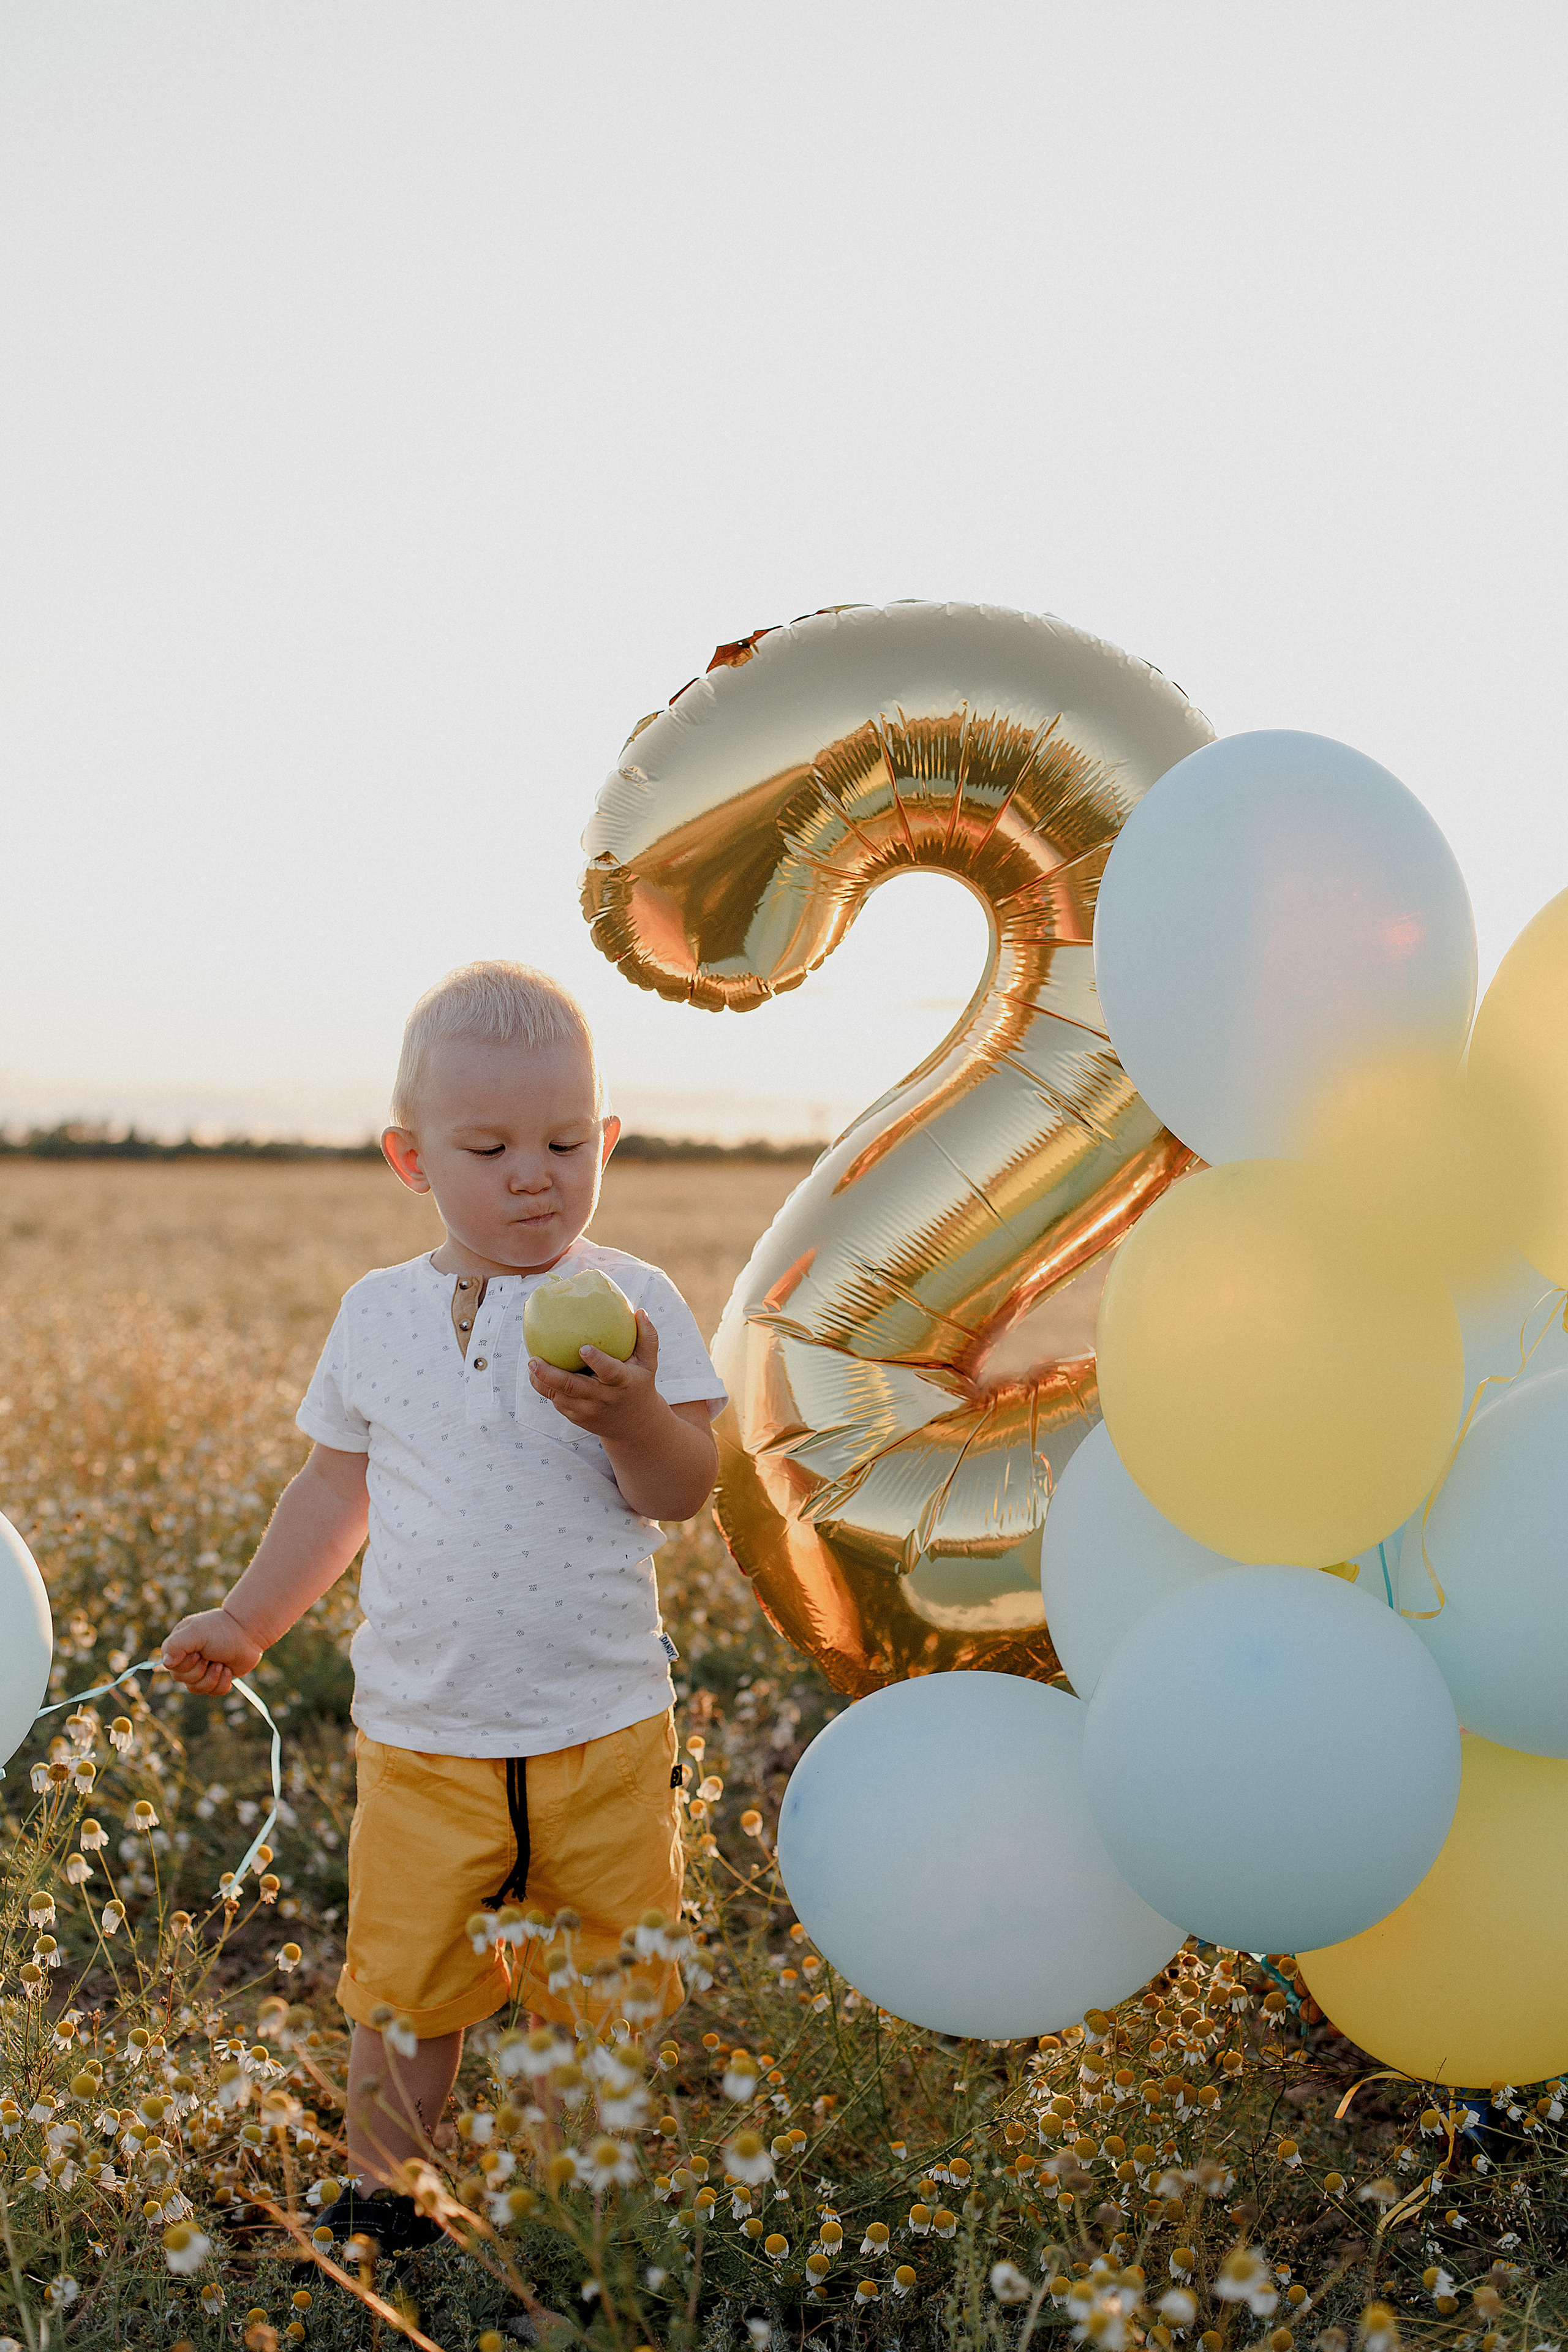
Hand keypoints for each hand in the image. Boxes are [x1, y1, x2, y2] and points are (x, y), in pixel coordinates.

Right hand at [162, 1606, 262, 1696]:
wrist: (249, 1632)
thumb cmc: (222, 1630)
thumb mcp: (197, 1632)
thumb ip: (177, 1645)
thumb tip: (166, 1662)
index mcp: (178, 1646)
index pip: (172, 1667)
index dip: (186, 1664)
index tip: (199, 1652)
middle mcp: (186, 1659)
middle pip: (183, 1680)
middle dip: (201, 1671)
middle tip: (212, 1656)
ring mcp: (201, 1670)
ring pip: (197, 1689)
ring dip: (212, 1677)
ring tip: (221, 1664)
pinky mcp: (216, 1678)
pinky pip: (213, 1692)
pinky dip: (223, 1683)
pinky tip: (228, 1670)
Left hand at [528, 1309, 663, 1437]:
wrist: (634, 1424)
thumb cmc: (639, 1384)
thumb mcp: (649, 1364)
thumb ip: (647, 1338)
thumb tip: (639, 1311)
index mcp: (622, 1383)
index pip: (609, 1372)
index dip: (597, 1361)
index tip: (583, 1348)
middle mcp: (604, 1398)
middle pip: (573, 1388)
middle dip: (551, 1375)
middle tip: (534, 1360)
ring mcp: (588, 1411)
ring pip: (559, 1397)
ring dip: (542, 1382)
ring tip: (532, 1364)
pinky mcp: (577, 1418)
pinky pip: (557, 1402)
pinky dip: (546, 1388)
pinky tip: (537, 1374)